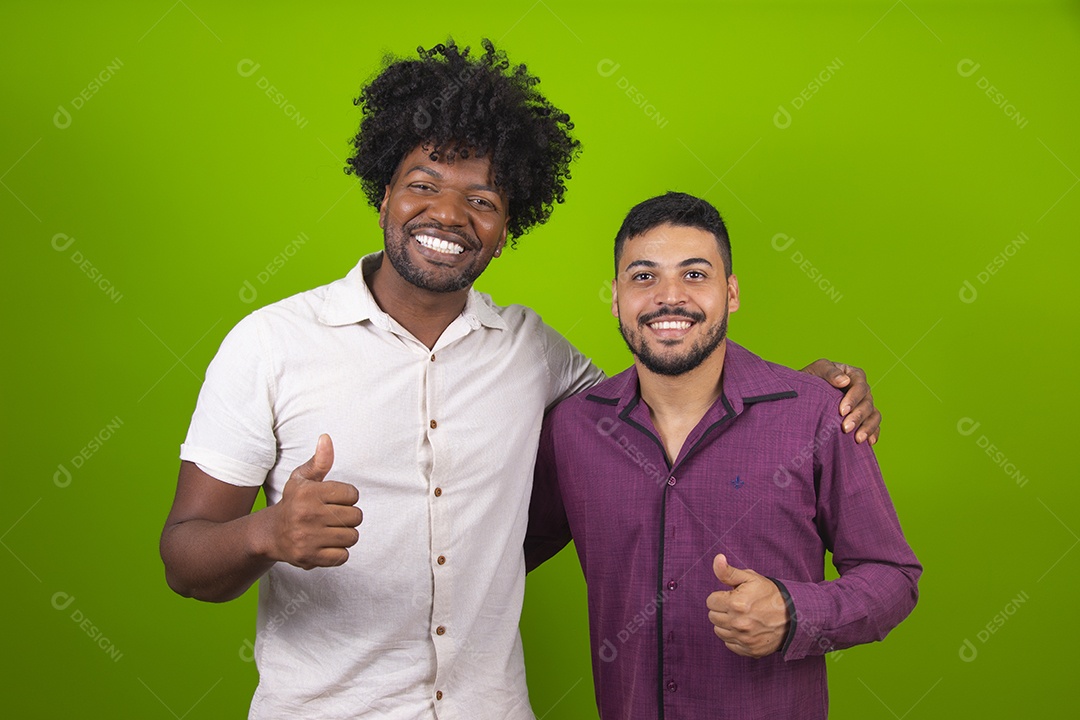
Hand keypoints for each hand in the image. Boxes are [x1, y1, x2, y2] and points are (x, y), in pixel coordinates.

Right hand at [267, 434, 362, 569]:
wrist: (270, 534)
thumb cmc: (293, 502)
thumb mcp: (302, 479)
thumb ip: (319, 461)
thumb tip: (326, 438)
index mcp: (309, 492)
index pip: (353, 494)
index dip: (347, 497)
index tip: (335, 500)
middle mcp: (308, 514)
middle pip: (356, 516)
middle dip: (349, 517)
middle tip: (333, 517)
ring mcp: (308, 538)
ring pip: (352, 537)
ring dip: (345, 535)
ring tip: (330, 531)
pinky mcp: (309, 557)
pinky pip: (343, 556)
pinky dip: (339, 553)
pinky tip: (326, 545)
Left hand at [706, 554, 787, 657]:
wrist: (794, 615)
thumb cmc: (769, 594)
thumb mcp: (750, 578)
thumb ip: (728, 571)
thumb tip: (717, 558)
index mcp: (736, 604)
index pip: (710, 601)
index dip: (720, 596)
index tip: (732, 596)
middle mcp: (738, 624)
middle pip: (712, 617)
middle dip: (722, 610)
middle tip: (737, 606)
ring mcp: (744, 639)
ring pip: (719, 631)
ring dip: (726, 624)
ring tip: (741, 617)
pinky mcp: (750, 650)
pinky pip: (730, 644)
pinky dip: (735, 637)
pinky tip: (746, 629)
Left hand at [801, 359, 880, 443]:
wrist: (802, 393)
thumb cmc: (810, 378)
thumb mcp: (817, 370)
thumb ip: (830, 372)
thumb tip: (844, 381)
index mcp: (853, 375)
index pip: (860, 386)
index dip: (853, 399)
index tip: (842, 411)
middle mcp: (861, 389)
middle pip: (867, 402)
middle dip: (858, 416)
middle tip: (845, 428)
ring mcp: (863, 404)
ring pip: (873, 415)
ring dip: (867, 427)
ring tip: (857, 439)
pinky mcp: (863, 417)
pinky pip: (874, 425)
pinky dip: (873, 432)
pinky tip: (868, 442)